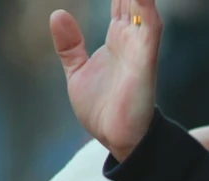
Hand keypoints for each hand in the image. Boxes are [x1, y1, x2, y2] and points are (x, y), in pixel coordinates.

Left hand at [50, 0, 162, 161]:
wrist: (117, 140)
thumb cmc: (103, 110)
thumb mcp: (77, 73)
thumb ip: (69, 45)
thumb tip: (59, 14)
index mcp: (117, 38)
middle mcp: (131, 38)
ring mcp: (139, 48)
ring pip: (142, 5)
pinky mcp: (145, 62)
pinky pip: (149, 29)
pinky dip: (146, 9)